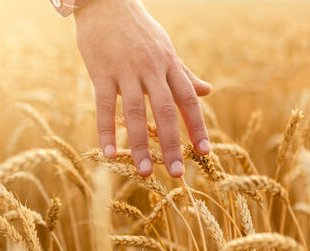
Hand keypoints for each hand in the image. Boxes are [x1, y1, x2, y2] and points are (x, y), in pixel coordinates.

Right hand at [75, 0, 211, 177]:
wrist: (106, 2)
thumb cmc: (138, 31)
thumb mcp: (165, 50)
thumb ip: (184, 74)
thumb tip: (208, 91)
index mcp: (169, 65)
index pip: (188, 99)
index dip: (197, 126)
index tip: (205, 152)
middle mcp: (150, 68)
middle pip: (165, 110)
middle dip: (172, 143)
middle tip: (177, 173)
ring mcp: (125, 69)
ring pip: (134, 111)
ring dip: (140, 144)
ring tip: (144, 172)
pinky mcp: (100, 71)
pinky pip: (104, 105)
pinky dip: (107, 130)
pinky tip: (111, 153)